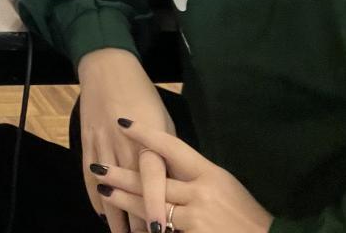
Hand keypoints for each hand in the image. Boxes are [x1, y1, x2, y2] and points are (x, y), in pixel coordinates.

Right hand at [77, 49, 174, 232]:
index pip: (153, 179)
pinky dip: (96, 200)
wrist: (107, 68)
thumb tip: (177, 186)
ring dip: (117, 218)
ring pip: (108, 190)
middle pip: (130, 191)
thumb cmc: (143, 95)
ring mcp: (102, 145)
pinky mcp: (85, 144)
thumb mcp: (165, 122)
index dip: (155, 206)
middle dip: (138, 221)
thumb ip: (168, 154)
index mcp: (150, 139)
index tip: (159, 230)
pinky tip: (104, 217)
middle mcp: (124, 144)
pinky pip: (88, 178)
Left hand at [92, 120, 271, 232]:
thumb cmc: (246, 216)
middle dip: (122, 174)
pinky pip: (164, 229)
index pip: (172, 147)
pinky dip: (148, 226)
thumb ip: (196, 178)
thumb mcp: (225, 187)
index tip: (123, 123)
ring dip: (126, 201)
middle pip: (153, 179)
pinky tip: (133, 225)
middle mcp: (201, 191)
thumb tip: (168, 167)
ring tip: (105, 193)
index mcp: (210, 173)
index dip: (145, 134)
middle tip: (98, 168)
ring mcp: (197, 216)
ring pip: (153, 206)